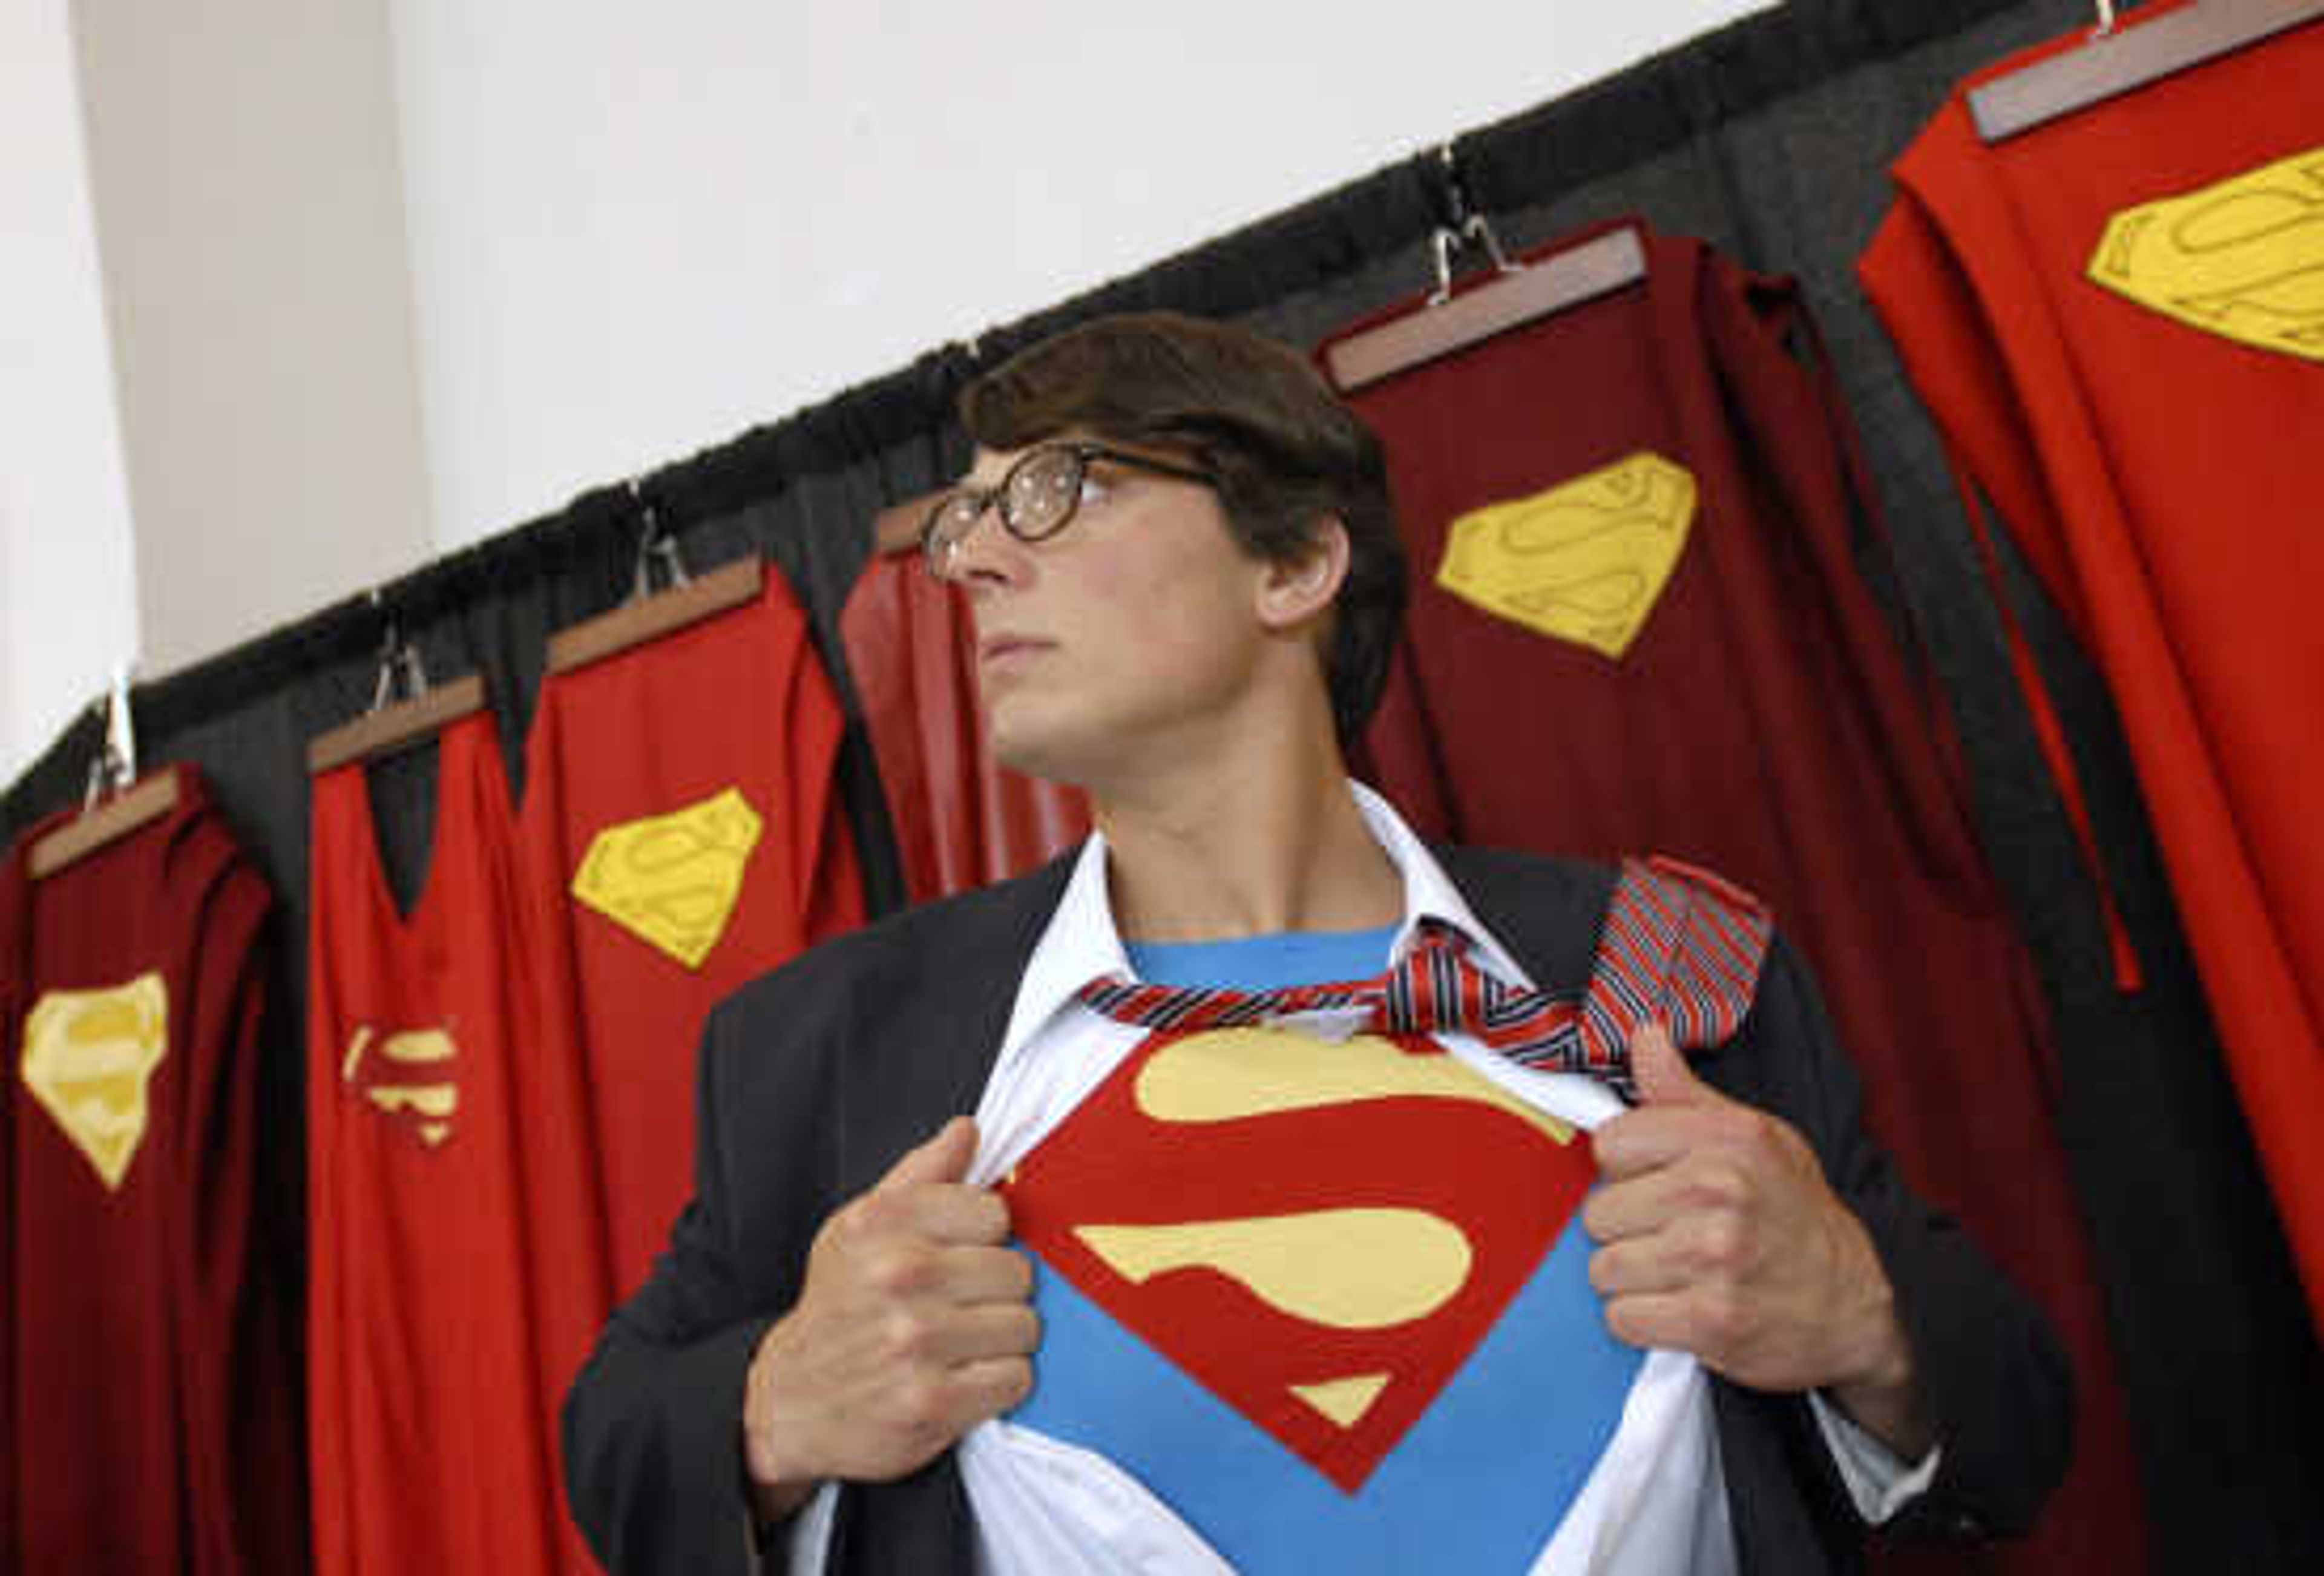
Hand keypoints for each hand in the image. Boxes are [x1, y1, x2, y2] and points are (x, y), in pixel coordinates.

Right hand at [742, 1117, 1038, 1518]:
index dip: (984, 1239)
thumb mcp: (859, 1227)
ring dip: (1001, 1341)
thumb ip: (921, 1175)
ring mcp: (917, 1340)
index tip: (957, 1257)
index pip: (996, 1213)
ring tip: (961, 1344)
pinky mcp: (932, 1401)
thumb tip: (967, 1130)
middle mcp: (900, 1274)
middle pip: (1017, 1271)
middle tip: (960, 1307)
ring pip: (1024, 1325)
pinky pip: (1016, 1379)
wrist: (787, 1400)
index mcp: (884, 1222)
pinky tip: (962, 1378)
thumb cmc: (838, 1305)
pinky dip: (998, 1384)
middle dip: (997, 1293)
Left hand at [1584, 1022, 1930, 1455]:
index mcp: (1726, 1138)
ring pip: (1605, 1268)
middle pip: (1598, 1212)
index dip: (1625, 1168)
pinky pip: (1623, 1318)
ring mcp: (1713, 1257)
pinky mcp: (1711, 1320)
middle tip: (1671, 1234)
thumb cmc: (1794, 1214)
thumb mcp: (1753, 1137)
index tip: (1654, 1181)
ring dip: (1632, 1278)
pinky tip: (1678, 1308)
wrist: (1858, 1301)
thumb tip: (1644, 1034)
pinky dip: (1643, 1321)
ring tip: (1676, 1272)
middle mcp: (1718, 1191)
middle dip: (1627, 1228)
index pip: (1610, 1143)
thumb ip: (1684, 1092)